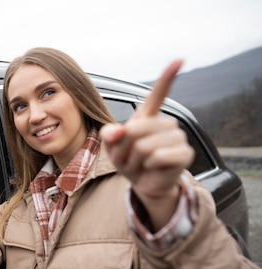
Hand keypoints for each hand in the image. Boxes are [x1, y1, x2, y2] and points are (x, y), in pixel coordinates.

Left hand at [100, 60, 193, 229]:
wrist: (142, 184)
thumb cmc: (129, 162)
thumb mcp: (111, 148)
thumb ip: (109, 135)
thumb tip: (118, 130)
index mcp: (148, 117)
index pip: (158, 94)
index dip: (167, 77)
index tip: (179, 59)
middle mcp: (166, 123)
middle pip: (134, 130)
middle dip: (123, 149)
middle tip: (128, 159)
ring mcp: (177, 138)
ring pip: (144, 146)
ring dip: (134, 161)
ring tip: (140, 165)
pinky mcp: (184, 154)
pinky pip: (157, 156)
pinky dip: (148, 166)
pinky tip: (153, 169)